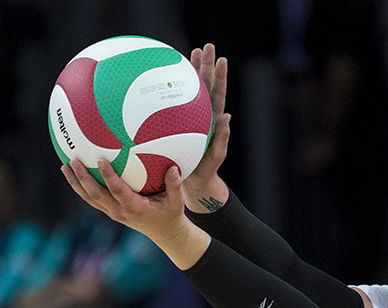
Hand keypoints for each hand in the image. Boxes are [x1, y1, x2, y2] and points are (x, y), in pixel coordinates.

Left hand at [62, 158, 210, 269]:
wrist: (164, 233)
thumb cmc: (171, 214)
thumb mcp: (177, 202)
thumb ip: (175, 185)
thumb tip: (174, 167)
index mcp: (134, 208)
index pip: (117, 191)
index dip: (108, 176)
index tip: (101, 160)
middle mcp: (120, 212)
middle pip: (96, 194)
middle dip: (83, 178)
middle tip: (73, 161)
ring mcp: (113, 213)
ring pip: (89, 198)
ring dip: (75, 183)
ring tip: (64, 166)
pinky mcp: (110, 212)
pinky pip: (92, 199)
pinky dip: (81, 187)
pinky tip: (74, 174)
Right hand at [184, 43, 231, 211]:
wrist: (191, 181)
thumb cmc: (204, 172)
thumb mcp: (214, 158)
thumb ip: (221, 140)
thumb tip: (227, 117)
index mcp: (211, 120)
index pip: (217, 94)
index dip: (220, 77)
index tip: (222, 60)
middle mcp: (201, 115)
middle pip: (204, 85)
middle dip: (205, 65)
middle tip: (206, 47)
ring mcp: (188, 117)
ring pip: (189, 90)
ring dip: (190, 71)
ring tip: (189, 52)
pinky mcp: (175, 123)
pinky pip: (171, 104)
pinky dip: (168, 90)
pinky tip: (159, 79)